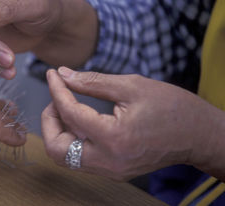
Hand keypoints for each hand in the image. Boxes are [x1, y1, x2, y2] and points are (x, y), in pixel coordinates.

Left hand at [42, 67, 224, 180]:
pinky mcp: (113, 171)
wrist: (197, 134)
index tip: (52, 75)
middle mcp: (108, 161)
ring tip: (67, 105)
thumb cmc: (171, 106)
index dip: (57, 90)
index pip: (69, 113)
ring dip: (59, 130)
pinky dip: (73, 138)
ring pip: (65, 156)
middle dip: (49, 120)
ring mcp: (110, 170)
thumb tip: (63, 75)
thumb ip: (92, 81)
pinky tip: (80, 118)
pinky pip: (81, 157)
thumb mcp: (131, 86)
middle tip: (57, 97)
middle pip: (56, 148)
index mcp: (113, 138)